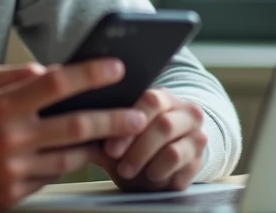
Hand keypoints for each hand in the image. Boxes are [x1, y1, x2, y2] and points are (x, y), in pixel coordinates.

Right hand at [0, 61, 149, 208]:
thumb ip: (18, 76)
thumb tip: (55, 73)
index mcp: (4, 105)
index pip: (57, 84)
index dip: (91, 75)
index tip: (117, 68)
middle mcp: (11, 137)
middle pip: (76, 126)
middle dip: (114, 120)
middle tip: (139, 115)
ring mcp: (13, 170)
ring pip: (70, 158)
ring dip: (97, 148)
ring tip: (116, 139)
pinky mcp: (12, 194)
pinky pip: (51, 178)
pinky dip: (64, 165)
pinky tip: (75, 156)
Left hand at [93, 88, 207, 191]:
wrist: (163, 159)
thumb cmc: (135, 141)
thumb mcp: (120, 131)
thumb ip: (104, 125)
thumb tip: (76, 122)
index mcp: (164, 97)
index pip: (150, 101)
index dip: (128, 125)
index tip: (110, 147)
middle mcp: (186, 112)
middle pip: (164, 126)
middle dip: (137, 149)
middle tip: (120, 165)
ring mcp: (196, 136)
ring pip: (173, 151)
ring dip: (147, 165)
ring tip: (129, 172)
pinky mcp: (199, 162)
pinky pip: (181, 172)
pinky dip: (161, 177)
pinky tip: (149, 178)